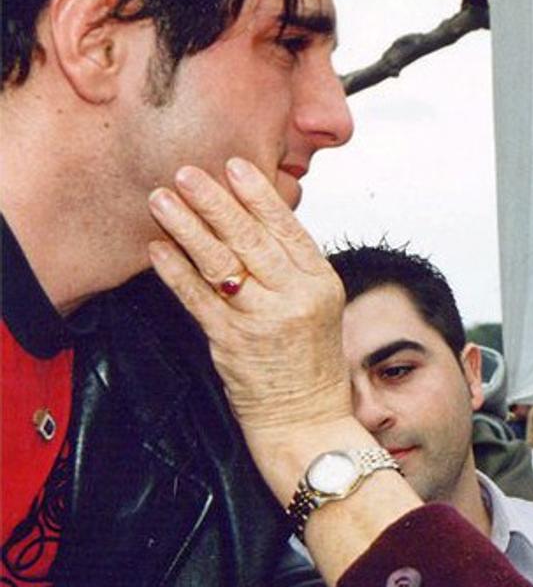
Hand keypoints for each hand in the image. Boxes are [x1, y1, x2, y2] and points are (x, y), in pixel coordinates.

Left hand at [147, 159, 349, 434]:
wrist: (306, 421)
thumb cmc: (310, 363)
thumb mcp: (318, 307)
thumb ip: (292, 268)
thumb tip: (252, 220)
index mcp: (322, 283)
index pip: (288, 228)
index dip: (259, 194)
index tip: (234, 165)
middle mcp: (295, 298)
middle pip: (251, 239)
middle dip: (215, 202)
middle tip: (187, 172)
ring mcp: (262, 321)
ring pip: (220, 263)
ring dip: (188, 227)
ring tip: (162, 199)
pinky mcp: (231, 344)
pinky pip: (197, 299)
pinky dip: (175, 272)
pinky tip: (158, 249)